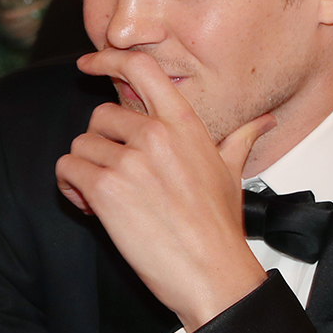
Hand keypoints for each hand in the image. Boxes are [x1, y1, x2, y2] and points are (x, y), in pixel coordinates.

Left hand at [55, 49, 271, 331]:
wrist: (212, 273)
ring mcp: (129, 160)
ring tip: (106, 199)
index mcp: (183, 123)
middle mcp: (154, 134)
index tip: (88, 63)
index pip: (140, 68)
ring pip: (80, 146)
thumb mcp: (232, 172)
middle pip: (100, 115)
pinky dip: (70, 189)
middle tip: (115, 177)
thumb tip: (265, 120)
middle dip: (100, 146)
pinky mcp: (105, 188)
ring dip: (85, 171)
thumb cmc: (220, 227)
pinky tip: (92, 209)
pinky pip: (67, 170)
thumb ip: (239, 138)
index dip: (108, 59)